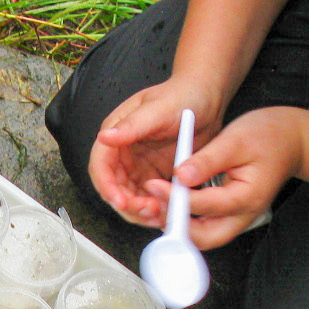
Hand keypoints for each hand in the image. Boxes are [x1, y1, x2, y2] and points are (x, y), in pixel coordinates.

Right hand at [88, 75, 225, 225]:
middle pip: (114, 188)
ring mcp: (139, 166)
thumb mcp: (159, 108)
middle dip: (127, 204)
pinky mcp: (155, 175)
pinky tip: (169, 211)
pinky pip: (150, 198)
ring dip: (141, 211)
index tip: (121, 202)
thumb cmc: (182, 95)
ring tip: (161, 213)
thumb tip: (105, 137)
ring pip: (131, 198)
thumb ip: (132, 125)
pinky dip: (157, 208)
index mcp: (117, 134)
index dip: (107, 187)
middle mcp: (123, 153)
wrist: (207, 97)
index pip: (101, 165)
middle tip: (149, 211)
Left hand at [148, 107, 304, 249]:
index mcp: (247, 197)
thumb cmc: (268, 136)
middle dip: (175, 226)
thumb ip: (208, 160)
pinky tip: (169, 206)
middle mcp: (243, 215)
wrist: (291, 141)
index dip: (175, 198)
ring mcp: (237, 219)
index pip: (204, 205)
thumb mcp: (236, 140)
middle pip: (204, 238)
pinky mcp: (230, 214)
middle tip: (152, 205)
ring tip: (156, 206)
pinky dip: (185, 221)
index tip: (154, 185)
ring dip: (178, 227)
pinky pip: (205, 227)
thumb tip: (180, 176)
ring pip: (202, 237)